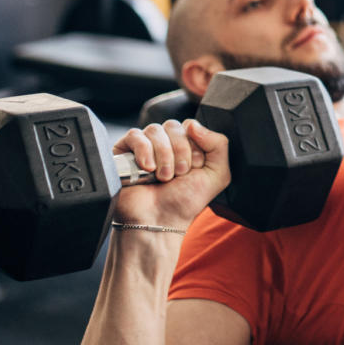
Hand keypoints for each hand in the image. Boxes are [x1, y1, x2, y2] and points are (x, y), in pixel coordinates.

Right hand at [111, 119, 231, 230]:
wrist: (159, 220)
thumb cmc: (185, 201)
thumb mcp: (217, 175)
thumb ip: (218, 144)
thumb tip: (193, 124)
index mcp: (187, 145)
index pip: (190, 126)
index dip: (194, 146)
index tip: (193, 168)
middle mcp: (166, 144)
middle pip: (174, 126)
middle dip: (180, 152)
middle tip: (178, 175)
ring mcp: (145, 147)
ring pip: (155, 130)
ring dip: (164, 156)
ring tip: (163, 177)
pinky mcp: (124, 152)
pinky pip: (134, 136)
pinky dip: (144, 151)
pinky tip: (147, 169)